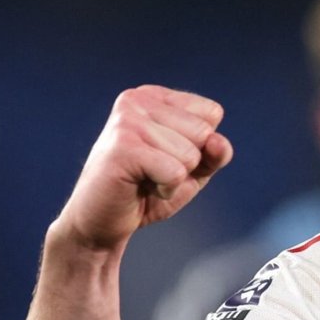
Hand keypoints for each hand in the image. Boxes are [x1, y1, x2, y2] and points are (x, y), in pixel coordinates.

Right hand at [52, 85, 232, 251]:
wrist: (102, 222)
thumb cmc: (147, 191)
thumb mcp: (194, 170)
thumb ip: (215, 153)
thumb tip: (217, 141)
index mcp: (154, 96)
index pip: (212, 113)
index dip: (201, 145)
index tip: (168, 156)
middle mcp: (137, 99)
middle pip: (203, 132)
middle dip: (188, 162)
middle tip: (153, 170)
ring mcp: (127, 120)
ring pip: (190, 154)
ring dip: (174, 178)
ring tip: (144, 178)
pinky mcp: (122, 147)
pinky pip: (175, 172)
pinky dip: (166, 189)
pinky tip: (140, 186)